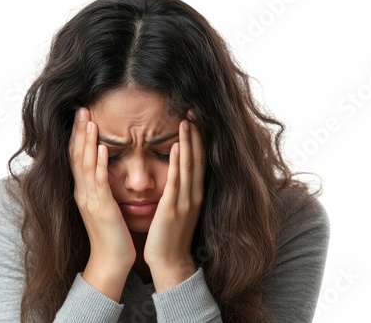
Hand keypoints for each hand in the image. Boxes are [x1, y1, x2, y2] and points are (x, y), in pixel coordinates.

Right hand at [69, 108, 134, 300]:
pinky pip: (99, 183)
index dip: (78, 135)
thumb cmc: (111, 234)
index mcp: (84, 191)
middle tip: (82, 109)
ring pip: (85, 166)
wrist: (111, 261)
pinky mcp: (102, 210)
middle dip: (79, 132)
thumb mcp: (103, 205)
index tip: (83, 115)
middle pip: (77, 156)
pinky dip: (100, 165)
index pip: (77, 157)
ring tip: (90, 121)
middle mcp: (83, 193)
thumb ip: (102, 186)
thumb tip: (107, 167)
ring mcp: (90, 201)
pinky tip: (103, 149)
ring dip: (87, 142)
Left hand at [144, 117, 205, 291]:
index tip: (195, 117)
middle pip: (199, 157)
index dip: (199, 138)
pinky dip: (178, 161)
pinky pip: (177, 181)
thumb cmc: (171, 236)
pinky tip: (177, 145)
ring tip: (187, 119)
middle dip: (197, 133)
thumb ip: (180, 190)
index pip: (200, 159)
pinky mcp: (173, 208)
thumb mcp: (180, 208)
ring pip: (190, 165)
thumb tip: (177, 171)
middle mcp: (194, 194)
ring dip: (189, 141)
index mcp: (195, 193)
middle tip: (193, 109)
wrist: (170, 262)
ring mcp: (186, 201)